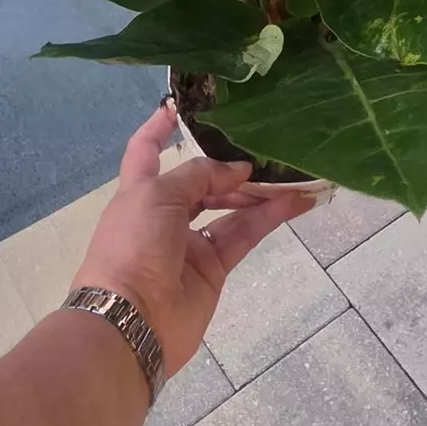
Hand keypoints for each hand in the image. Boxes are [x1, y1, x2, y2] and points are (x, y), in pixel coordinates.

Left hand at [72, 102, 317, 378]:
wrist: (131, 320)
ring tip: (292, 172)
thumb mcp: (158, 196)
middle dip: (228, 165)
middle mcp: (163, 215)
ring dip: (258, 192)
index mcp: (139, 192)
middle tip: (265, 146)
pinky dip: (269, 218)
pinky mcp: (213, 269)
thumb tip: (237, 171)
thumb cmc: (132, 246)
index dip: (159, 127)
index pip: (146, 151)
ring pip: (229, 208)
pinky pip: (245, 235)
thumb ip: (200, 176)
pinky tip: (296, 201)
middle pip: (199, 182)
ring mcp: (189, 244)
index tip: (180, 105)